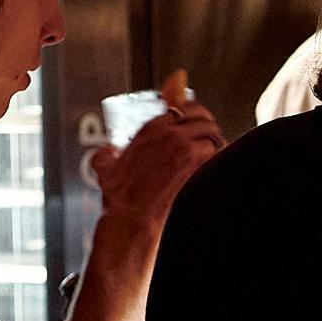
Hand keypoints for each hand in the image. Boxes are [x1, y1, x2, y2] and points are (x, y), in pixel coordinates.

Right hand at [90, 93, 225, 230]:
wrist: (133, 213)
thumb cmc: (120, 195)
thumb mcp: (104, 169)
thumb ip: (105, 154)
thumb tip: (108, 150)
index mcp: (150, 128)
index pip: (180, 107)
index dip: (190, 113)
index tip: (193, 120)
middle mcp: (167, 133)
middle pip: (200, 115)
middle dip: (207, 123)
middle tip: (209, 132)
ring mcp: (182, 146)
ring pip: (211, 131)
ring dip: (214, 139)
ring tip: (214, 148)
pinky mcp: (193, 162)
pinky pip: (215, 150)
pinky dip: (217, 155)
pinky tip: (214, 162)